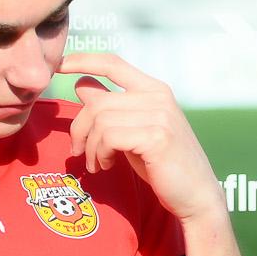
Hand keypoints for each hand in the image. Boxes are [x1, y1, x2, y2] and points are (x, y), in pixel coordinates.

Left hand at [61, 52, 223, 224]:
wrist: (196, 195)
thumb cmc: (162, 164)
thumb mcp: (134, 130)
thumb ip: (113, 108)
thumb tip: (81, 85)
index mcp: (154, 89)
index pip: (113, 63)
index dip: (84, 60)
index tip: (60, 64)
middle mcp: (157, 96)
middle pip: (97, 101)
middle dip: (79, 128)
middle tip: (78, 151)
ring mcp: (159, 115)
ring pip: (100, 121)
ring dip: (91, 147)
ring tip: (97, 163)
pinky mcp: (156, 137)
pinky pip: (109, 137)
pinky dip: (100, 154)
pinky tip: (107, 165)